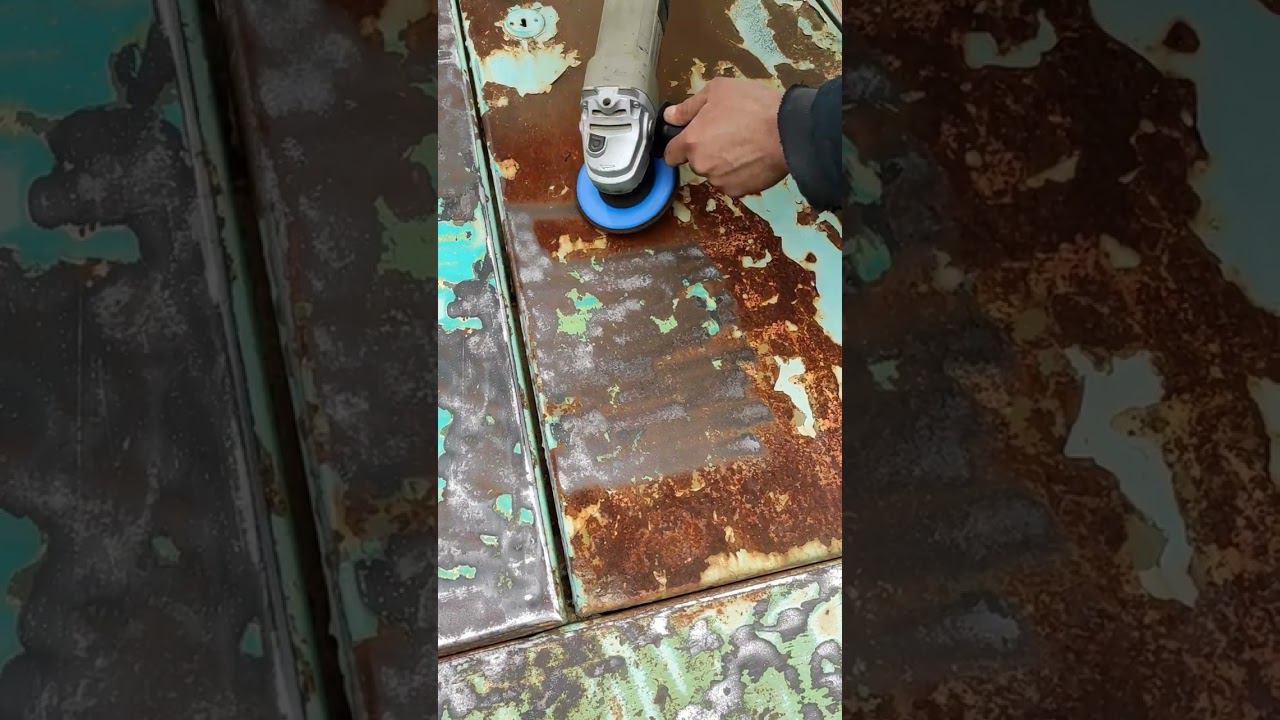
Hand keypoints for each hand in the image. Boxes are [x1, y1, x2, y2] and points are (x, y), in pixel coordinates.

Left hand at [662, 78, 787, 197]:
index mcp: (692, 141)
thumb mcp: (718, 91)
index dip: (679, 146)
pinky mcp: (739, 191)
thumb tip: (670, 116)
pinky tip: (752, 158)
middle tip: (728, 133)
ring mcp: (720, 180)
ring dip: (724, 163)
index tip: (689, 141)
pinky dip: (739, 174)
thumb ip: (689, 106)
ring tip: (744, 144)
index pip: (671, 155)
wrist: (789, 131)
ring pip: (715, 174)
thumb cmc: (754, 106)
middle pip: (696, 162)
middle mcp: (702, 165)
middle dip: (707, 151)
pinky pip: (732, 183)